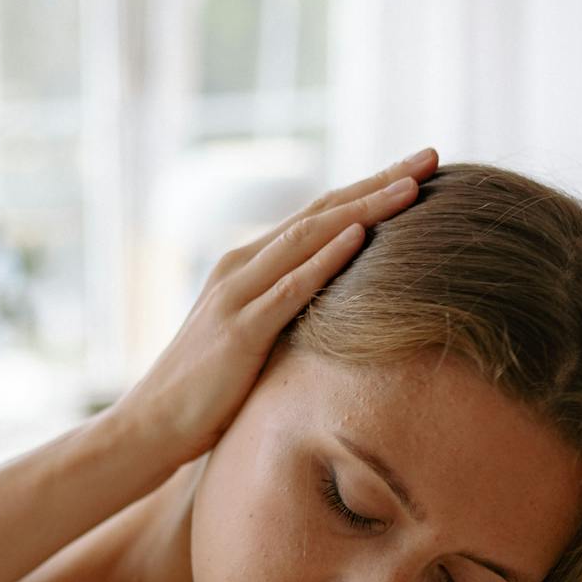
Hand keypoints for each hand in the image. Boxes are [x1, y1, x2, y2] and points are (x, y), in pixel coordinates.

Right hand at [113, 147, 439, 463]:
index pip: (318, 215)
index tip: (419, 171)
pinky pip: (291, 287)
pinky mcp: (239, 330)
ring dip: (365, 208)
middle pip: (321, 212)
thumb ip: (287, 314)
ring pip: (310, 238)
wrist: (150, 426)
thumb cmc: (207, 392)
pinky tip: (361, 236)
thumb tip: (339, 310)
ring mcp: (237, 294)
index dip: (369, 189)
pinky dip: (327, 259)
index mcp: (247, 265)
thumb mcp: (255, 340)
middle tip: (431, 155)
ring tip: (413, 186)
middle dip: (379, 182)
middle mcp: (241, 266)